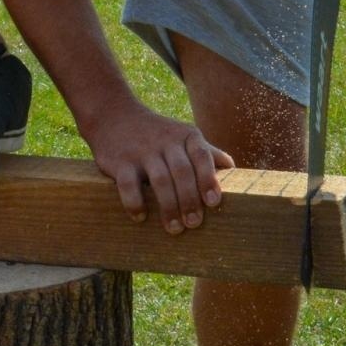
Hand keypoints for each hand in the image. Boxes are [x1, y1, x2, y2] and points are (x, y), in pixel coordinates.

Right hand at [80, 101, 232, 232]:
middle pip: (182, 171)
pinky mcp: (119, 161)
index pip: (201, 156)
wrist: (113, 116)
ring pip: (159, 179)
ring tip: (174, 229)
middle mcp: (165, 141)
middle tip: (193, 224)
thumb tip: (232, 169)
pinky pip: (128, 184)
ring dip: (168, 206)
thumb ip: (205, 152)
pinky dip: (135, 202)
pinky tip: (140, 217)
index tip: (213, 202)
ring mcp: (141, 150)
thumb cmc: (156, 134)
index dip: (208, 179)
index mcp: (186, 136)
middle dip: (189, 200)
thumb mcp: (182, 135)